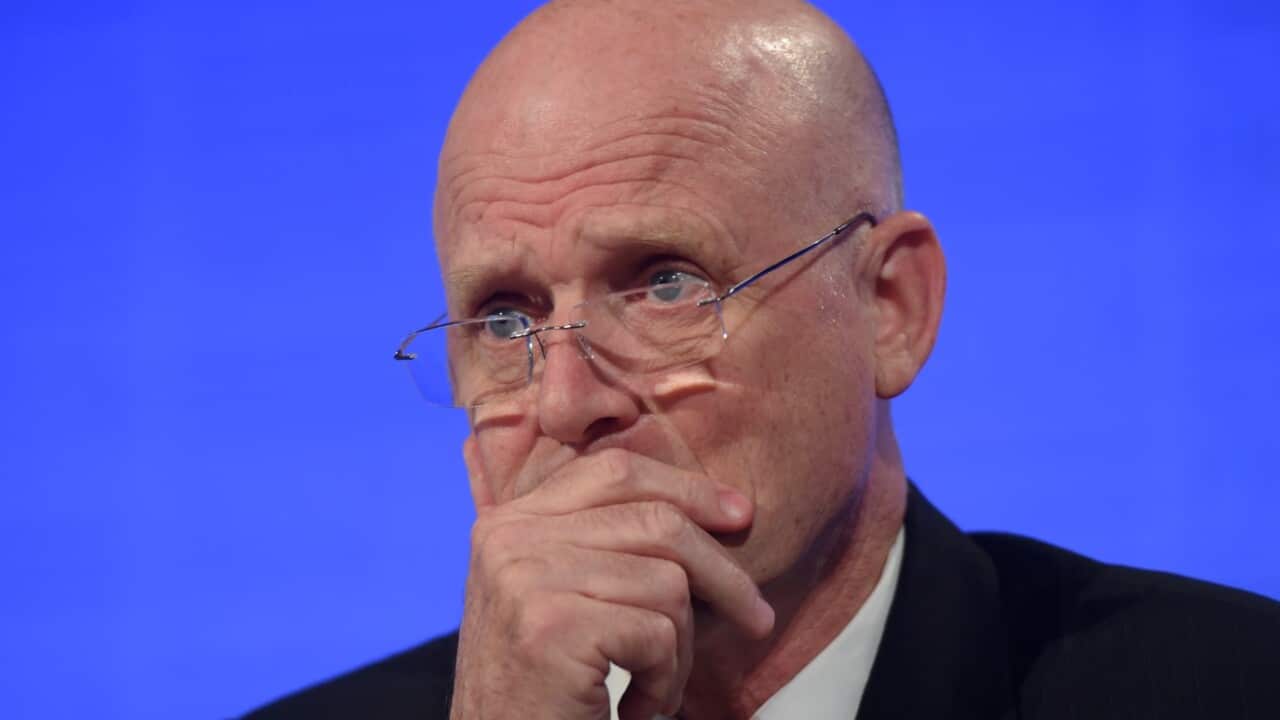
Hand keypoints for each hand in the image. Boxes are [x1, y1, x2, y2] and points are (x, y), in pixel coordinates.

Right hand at [449, 449, 774, 719]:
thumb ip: (602, 543)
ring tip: (656, 686)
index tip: (738, 515)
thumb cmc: (539, 687)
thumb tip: (720, 508)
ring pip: (666, 584)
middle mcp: (510, 540)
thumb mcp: (556, 596)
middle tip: (756, 618)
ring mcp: (526, 580)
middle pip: (655, 522)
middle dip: (722, 572)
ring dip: (679, 649)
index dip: (686, 488)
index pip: (615, 472)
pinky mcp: (552, 627)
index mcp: (511, 522)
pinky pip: (656, 634)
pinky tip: (635, 708)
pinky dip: (663, 680)